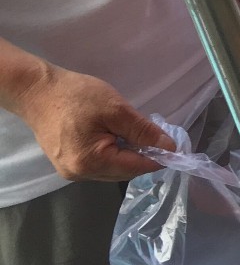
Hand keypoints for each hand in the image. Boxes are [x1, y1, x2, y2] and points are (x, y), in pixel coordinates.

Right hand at [11, 63, 174, 181]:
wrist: (37, 90)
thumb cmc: (76, 96)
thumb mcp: (116, 110)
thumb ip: (143, 131)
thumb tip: (170, 147)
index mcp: (91, 162)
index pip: (136, 167)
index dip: (159, 158)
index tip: (178, 148)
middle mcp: (80, 174)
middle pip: (125, 171)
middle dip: (144, 156)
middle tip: (159, 136)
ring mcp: (71, 171)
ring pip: (113, 169)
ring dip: (130, 155)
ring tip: (138, 134)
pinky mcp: (67, 163)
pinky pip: (100, 164)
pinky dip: (115, 153)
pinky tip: (119, 137)